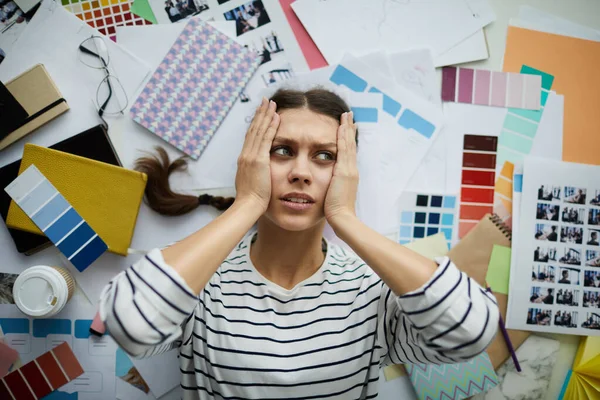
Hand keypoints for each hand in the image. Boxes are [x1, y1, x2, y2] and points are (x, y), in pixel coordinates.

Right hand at [234, 97, 279, 212]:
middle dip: (260, 114)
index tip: (261, 113)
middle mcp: (245, 155)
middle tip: (266, 101)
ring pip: (259, 130)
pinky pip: (266, 139)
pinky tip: (276, 117)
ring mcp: (251, 156)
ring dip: (266, 115)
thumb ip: (254, 174)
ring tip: (272, 103)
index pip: (250, 137)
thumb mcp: (251, 183)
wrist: (248, 206)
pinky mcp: (259, 160)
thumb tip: (257, 173)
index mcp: (244, 160)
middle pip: (253, 129)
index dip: (256, 124)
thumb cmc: (252, 200)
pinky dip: (270, 126)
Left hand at [325, 111, 358, 223]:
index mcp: (348, 175)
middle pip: (351, 144)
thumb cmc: (335, 211)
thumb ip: (333, 186)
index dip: (348, 139)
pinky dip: (343, 137)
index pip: (348, 152)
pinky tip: (341, 126)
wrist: (342, 218)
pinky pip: (344, 150)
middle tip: (349, 114)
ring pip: (348, 144)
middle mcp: (351, 169)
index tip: (347, 127)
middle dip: (349, 129)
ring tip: (346, 115)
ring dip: (347, 128)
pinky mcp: (344, 171)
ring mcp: (349, 169)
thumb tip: (329, 184)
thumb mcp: (334, 195)